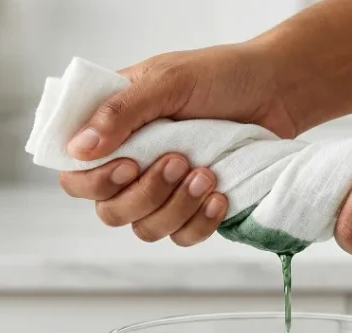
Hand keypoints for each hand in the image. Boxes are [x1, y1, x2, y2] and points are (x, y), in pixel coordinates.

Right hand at [58, 43, 298, 245]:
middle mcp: (132, 164)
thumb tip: (79, 148)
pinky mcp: (193, 208)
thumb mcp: (168, 80)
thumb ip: (122, 112)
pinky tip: (219, 198)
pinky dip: (199, 222)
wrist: (276, 91)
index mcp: (113, 130)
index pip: (76, 175)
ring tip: (207, 175)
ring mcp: (163, 190)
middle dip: (146, 194)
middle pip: (110, 211)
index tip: (130, 165)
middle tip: (179, 161)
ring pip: (145, 229)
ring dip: (176, 207)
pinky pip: (182, 236)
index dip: (96, 182)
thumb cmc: (220, 76)